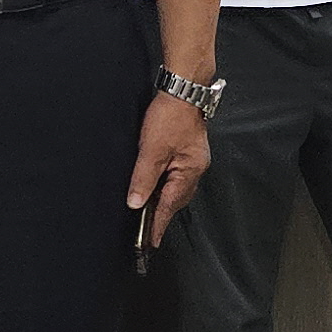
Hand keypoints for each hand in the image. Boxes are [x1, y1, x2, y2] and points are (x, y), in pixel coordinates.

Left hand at [128, 91, 211, 246]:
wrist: (183, 89)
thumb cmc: (170, 117)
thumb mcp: (151, 150)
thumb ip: (143, 179)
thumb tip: (135, 203)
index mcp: (189, 172)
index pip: (170, 206)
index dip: (158, 224)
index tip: (150, 243)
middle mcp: (195, 168)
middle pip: (177, 199)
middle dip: (162, 214)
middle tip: (147, 229)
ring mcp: (193, 159)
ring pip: (177, 188)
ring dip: (164, 199)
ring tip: (149, 210)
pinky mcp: (188, 151)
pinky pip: (177, 176)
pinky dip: (166, 185)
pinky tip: (157, 184)